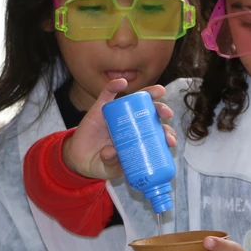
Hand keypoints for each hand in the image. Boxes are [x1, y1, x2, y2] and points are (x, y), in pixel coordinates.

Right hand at [62, 79, 177, 179]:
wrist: (80, 160)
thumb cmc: (102, 163)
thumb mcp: (110, 169)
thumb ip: (112, 163)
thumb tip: (112, 152)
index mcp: (140, 138)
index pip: (157, 132)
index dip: (166, 134)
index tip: (170, 141)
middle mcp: (131, 124)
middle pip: (150, 113)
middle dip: (161, 111)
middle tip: (167, 114)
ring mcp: (117, 115)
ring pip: (134, 100)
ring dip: (148, 93)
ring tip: (158, 91)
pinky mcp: (100, 109)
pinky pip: (107, 94)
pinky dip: (113, 86)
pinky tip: (121, 82)